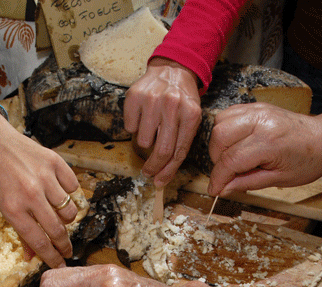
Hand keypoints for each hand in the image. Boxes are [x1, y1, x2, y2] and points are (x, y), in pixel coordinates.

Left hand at [0, 111, 79, 267]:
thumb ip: (20, 231)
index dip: (52, 257)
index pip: (39, 241)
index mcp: (13, 209)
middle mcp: (30, 194)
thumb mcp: (2, 206)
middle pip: (58, 230)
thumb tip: (31, 257)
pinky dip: (69, 193)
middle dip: (65, 245)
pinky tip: (59, 192)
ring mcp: (44, 177)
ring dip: (67, 218)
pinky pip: (73, 188)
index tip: (60, 263)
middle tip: (67, 250)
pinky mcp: (55, 163)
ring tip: (59, 215)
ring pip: (70, 211)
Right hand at [124, 58, 201, 186]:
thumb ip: (181, 145)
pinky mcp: (135, 96)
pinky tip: (143, 116)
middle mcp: (172, 105)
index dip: (167, 171)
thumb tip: (163, 176)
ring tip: (152, 128)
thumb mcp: (192, 119)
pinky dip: (135, 126)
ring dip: (145, 140)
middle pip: (161, 150)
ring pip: (143, 140)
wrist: (173, 69)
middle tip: (148, 172)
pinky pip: (130, 126)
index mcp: (190, 114)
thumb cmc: (183, 100)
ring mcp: (152, 99)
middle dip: (153, 167)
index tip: (159, 182)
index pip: (178, 152)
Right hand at [208, 103, 321, 195]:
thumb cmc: (307, 160)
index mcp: (269, 142)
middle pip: (220, 136)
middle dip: (217, 158)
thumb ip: (247, 182)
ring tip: (232, 158)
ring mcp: (257, 110)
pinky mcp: (256, 106)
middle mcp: (261, 121)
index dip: (218, 178)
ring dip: (219, 143)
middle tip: (227, 172)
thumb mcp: (278, 179)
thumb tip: (223, 189)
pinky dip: (224, 130)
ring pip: (220, 122)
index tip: (214, 189)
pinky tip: (235, 143)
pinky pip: (228, 114)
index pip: (231, 160)